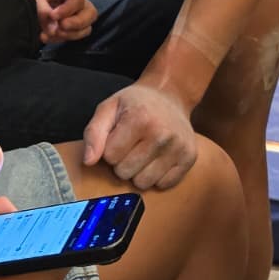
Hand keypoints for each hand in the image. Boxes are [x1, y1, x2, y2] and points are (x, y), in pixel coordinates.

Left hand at [15, 0, 96, 43]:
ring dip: (69, 34)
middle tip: (60, 27)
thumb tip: (52, 28)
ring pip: (85, 28)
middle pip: (90, 14)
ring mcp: (74, 13)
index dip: (68, 9)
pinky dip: (60, 38)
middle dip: (76, 23)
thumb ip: (42, 9)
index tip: (54, 16)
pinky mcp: (68, 25)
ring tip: (50, 33)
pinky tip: (44, 36)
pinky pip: (72, 35)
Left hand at [82, 83, 196, 191]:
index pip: (110, 157)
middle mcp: (162, 133)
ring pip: (143, 183)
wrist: (170, 95)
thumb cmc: (135, 103)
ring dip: (138, 172)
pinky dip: (156, 176)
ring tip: (142, 152)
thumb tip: (88, 161)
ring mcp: (178, 147)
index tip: (117, 137)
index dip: (109, 149)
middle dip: (122, 162)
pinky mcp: (189, 158)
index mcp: (139, 118)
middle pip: (125, 172)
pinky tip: (157, 158)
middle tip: (130, 145)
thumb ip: (93, 133)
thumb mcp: (109, 108)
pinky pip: (163, 185)